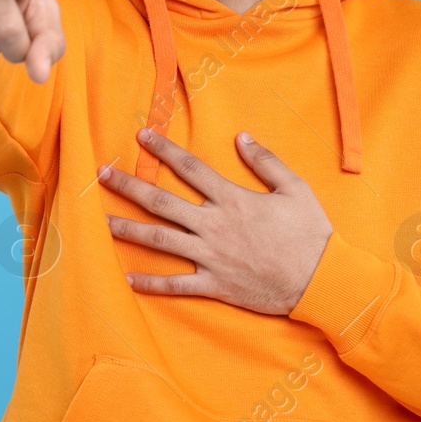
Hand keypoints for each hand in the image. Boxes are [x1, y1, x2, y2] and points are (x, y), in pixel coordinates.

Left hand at [98, 128, 334, 315]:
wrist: (319, 280)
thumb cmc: (310, 233)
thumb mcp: (295, 188)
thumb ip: (266, 162)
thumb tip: (242, 137)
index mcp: (232, 200)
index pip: (190, 168)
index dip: (163, 150)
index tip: (141, 136)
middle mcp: (214, 226)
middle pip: (162, 202)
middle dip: (129, 186)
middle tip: (102, 174)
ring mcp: (211, 257)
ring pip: (160, 241)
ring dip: (128, 230)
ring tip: (101, 221)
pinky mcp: (215, 285)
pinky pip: (176, 285)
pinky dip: (152, 284)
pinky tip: (128, 280)